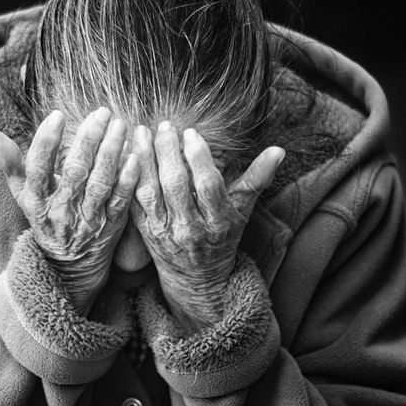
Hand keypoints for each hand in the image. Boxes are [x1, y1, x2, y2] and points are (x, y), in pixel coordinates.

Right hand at [0, 108, 138, 315]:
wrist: (69, 265)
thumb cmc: (45, 218)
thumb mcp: (23, 194)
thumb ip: (9, 163)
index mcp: (36, 200)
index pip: (37, 168)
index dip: (46, 142)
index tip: (57, 115)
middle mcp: (61, 210)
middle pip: (74, 172)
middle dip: (88, 140)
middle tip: (101, 113)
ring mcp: (87, 219)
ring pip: (100, 184)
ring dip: (111, 153)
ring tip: (120, 125)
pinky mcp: (110, 226)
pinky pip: (120, 201)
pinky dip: (128, 180)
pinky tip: (135, 157)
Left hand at [130, 120, 283, 331]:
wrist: (197, 279)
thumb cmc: (223, 238)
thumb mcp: (243, 211)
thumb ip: (257, 179)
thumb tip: (279, 150)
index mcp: (218, 222)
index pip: (208, 186)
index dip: (199, 158)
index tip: (191, 132)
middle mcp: (190, 228)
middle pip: (176, 186)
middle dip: (168, 152)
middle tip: (165, 126)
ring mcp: (165, 232)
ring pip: (150, 192)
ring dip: (144, 160)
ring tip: (141, 132)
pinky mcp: (145, 232)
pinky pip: (133, 202)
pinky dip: (129, 178)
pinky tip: (126, 155)